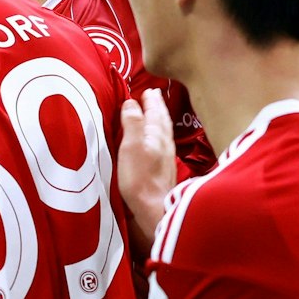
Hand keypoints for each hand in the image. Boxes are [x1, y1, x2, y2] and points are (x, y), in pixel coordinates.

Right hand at [118, 89, 175, 245]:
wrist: (153, 209)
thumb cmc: (140, 178)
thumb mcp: (131, 146)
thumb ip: (132, 123)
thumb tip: (131, 102)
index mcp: (157, 134)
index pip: (154, 111)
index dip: (150, 100)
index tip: (147, 90)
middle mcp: (165, 143)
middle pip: (162, 120)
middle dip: (157, 107)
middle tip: (152, 96)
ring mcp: (167, 158)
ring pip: (164, 132)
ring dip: (158, 120)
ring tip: (154, 114)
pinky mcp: (164, 170)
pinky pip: (162, 144)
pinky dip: (158, 136)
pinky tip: (155, 141)